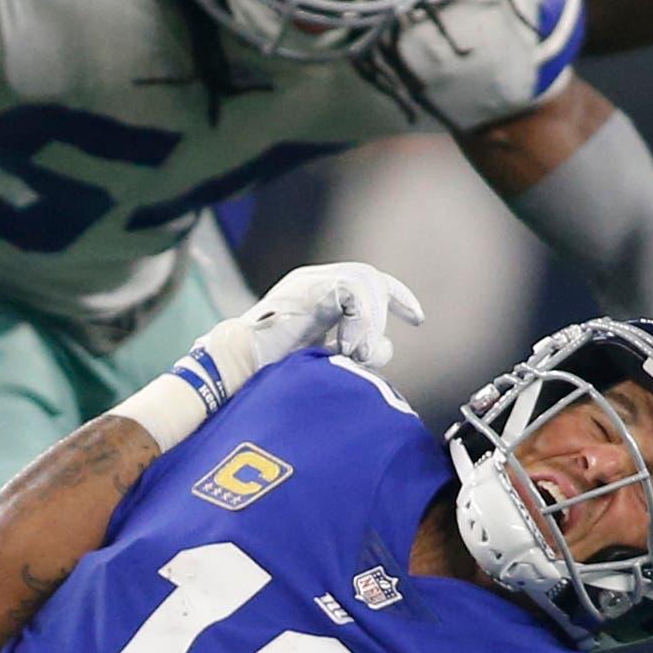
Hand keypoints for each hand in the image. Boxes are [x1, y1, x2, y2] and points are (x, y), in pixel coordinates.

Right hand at [196, 263, 425, 383]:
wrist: (234, 370)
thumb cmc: (268, 374)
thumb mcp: (320, 360)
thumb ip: (350, 352)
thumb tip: (383, 349)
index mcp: (315, 297)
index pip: (364, 285)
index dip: (395, 298)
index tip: (417, 319)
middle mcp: (312, 282)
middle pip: (369, 277)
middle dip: (394, 301)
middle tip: (413, 320)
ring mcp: (308, 282)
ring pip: (365, 281)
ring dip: (371, 320)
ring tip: (358, 353)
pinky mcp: (308, 288)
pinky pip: (352, 292)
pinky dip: (360, 321)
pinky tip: (348, 348)